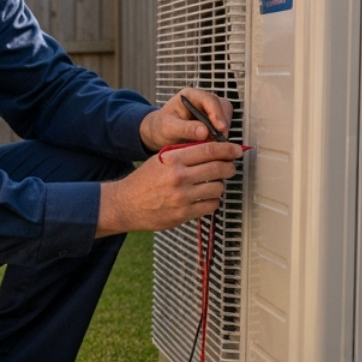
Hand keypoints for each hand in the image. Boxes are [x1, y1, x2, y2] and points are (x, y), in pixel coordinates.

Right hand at [96, 141, 242, 236]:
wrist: (125, 204)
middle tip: (230, 167)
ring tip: (213, 185)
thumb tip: (212, 148)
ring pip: (218, 188)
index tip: (236, 150)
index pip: (210, 150)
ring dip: (220, 186)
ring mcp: (182, 197)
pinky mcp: (183, 214)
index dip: (228, 149)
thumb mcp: (160, 159)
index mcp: (173, 159)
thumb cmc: (144, 181)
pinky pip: (211, 206)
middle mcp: (178, 177)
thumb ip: (184, 153)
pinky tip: (205, 198)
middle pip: (219, 168)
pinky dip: (212, 201)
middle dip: (230, 167)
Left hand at [139, 87, 234, 150]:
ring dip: (223, 130)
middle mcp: (202, 99)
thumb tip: (204, 132)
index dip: (217, 113)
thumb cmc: (161, 127)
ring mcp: (209, 109)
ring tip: (215, 143)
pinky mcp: (213, 120)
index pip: (209, 100)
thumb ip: (185, 129)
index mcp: (190, 95)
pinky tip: (214, 144)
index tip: (220, 128)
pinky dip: (221, 134)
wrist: (159, 133)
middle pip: (222, 106)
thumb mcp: (169, 128)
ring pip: (225, 116)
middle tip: (220, 139)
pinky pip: (223, 125)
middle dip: (222, 123)